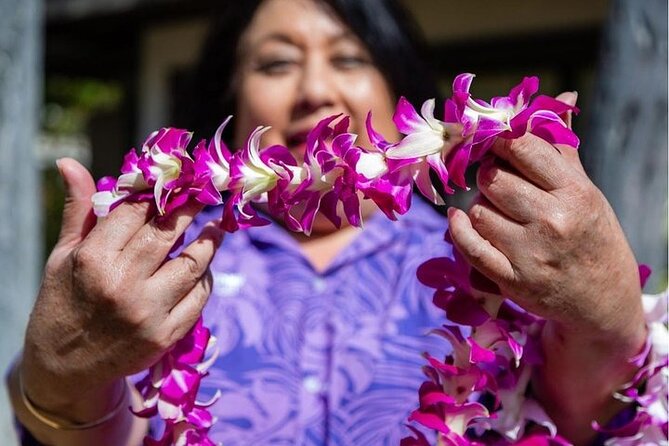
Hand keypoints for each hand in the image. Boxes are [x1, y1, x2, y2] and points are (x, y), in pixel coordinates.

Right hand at [20, 158, 222, 422]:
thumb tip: (69, 163)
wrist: (63, 370)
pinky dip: (205, 277)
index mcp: (93, 260)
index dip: (158, 192)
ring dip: (209, 241)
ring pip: (193, 263)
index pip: (137, 211)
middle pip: (169, 232)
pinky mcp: (166, 335)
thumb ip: (79, 211)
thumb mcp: (62, 257)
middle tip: (205, 192)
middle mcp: (122, 285)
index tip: (175, 180)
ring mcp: (148, 312)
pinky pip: (200, 297)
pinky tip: (203, 266)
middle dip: (191, 207)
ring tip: (217, 226)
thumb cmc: (62, 303)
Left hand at [447, 92, 643, 344]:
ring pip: (479, 209)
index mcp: (575, 192)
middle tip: (496, 180)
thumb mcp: (587, 191)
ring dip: (480, 206)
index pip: (521, 148)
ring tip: (498, 211)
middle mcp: (553, 221)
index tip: (495, 144)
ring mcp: (530, 253)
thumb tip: (562, 98)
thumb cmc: (593, 237)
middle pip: (493, 178)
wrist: (604, 301)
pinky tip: (460, 219)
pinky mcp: (512, 280)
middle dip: (488, 174)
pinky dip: (459, 230)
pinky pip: (469, 246)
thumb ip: (563, 148)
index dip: (500, 141)